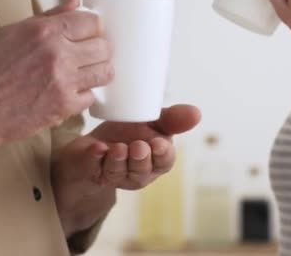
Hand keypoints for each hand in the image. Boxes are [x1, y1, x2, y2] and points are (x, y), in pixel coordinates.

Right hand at [0, 0, 113, 148]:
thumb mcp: (14, 32)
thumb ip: (49, 16)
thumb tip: (75, 1)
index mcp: (45, 32)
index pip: (93, 22)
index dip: (95, 28)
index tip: (91, 34)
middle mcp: (57, 54)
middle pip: (105, 46)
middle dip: (102, 49)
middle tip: (93, 55)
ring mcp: (64, 81)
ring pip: (106, 72)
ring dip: (100, 71)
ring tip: (88, 73)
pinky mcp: (65, 106)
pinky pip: (92, 96)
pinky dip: (85, 95)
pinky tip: (73, 91)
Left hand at [52, 105, 200, 236]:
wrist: (97, 141)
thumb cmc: (130, 132)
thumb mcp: (153, 121)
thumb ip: (173, 119)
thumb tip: (197, 114)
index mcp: (156, 159)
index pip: (164, 161)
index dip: (162, 154)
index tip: (158, 143)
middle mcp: (138, 172)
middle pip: (142, 171)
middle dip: (140, 160)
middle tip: (138, 146)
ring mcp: (115, 175)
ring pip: (118, 173)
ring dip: (118, 161)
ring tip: (118, 148)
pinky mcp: (93, 172)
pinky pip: (94, 168)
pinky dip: (95, 158)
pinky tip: (97, 148)